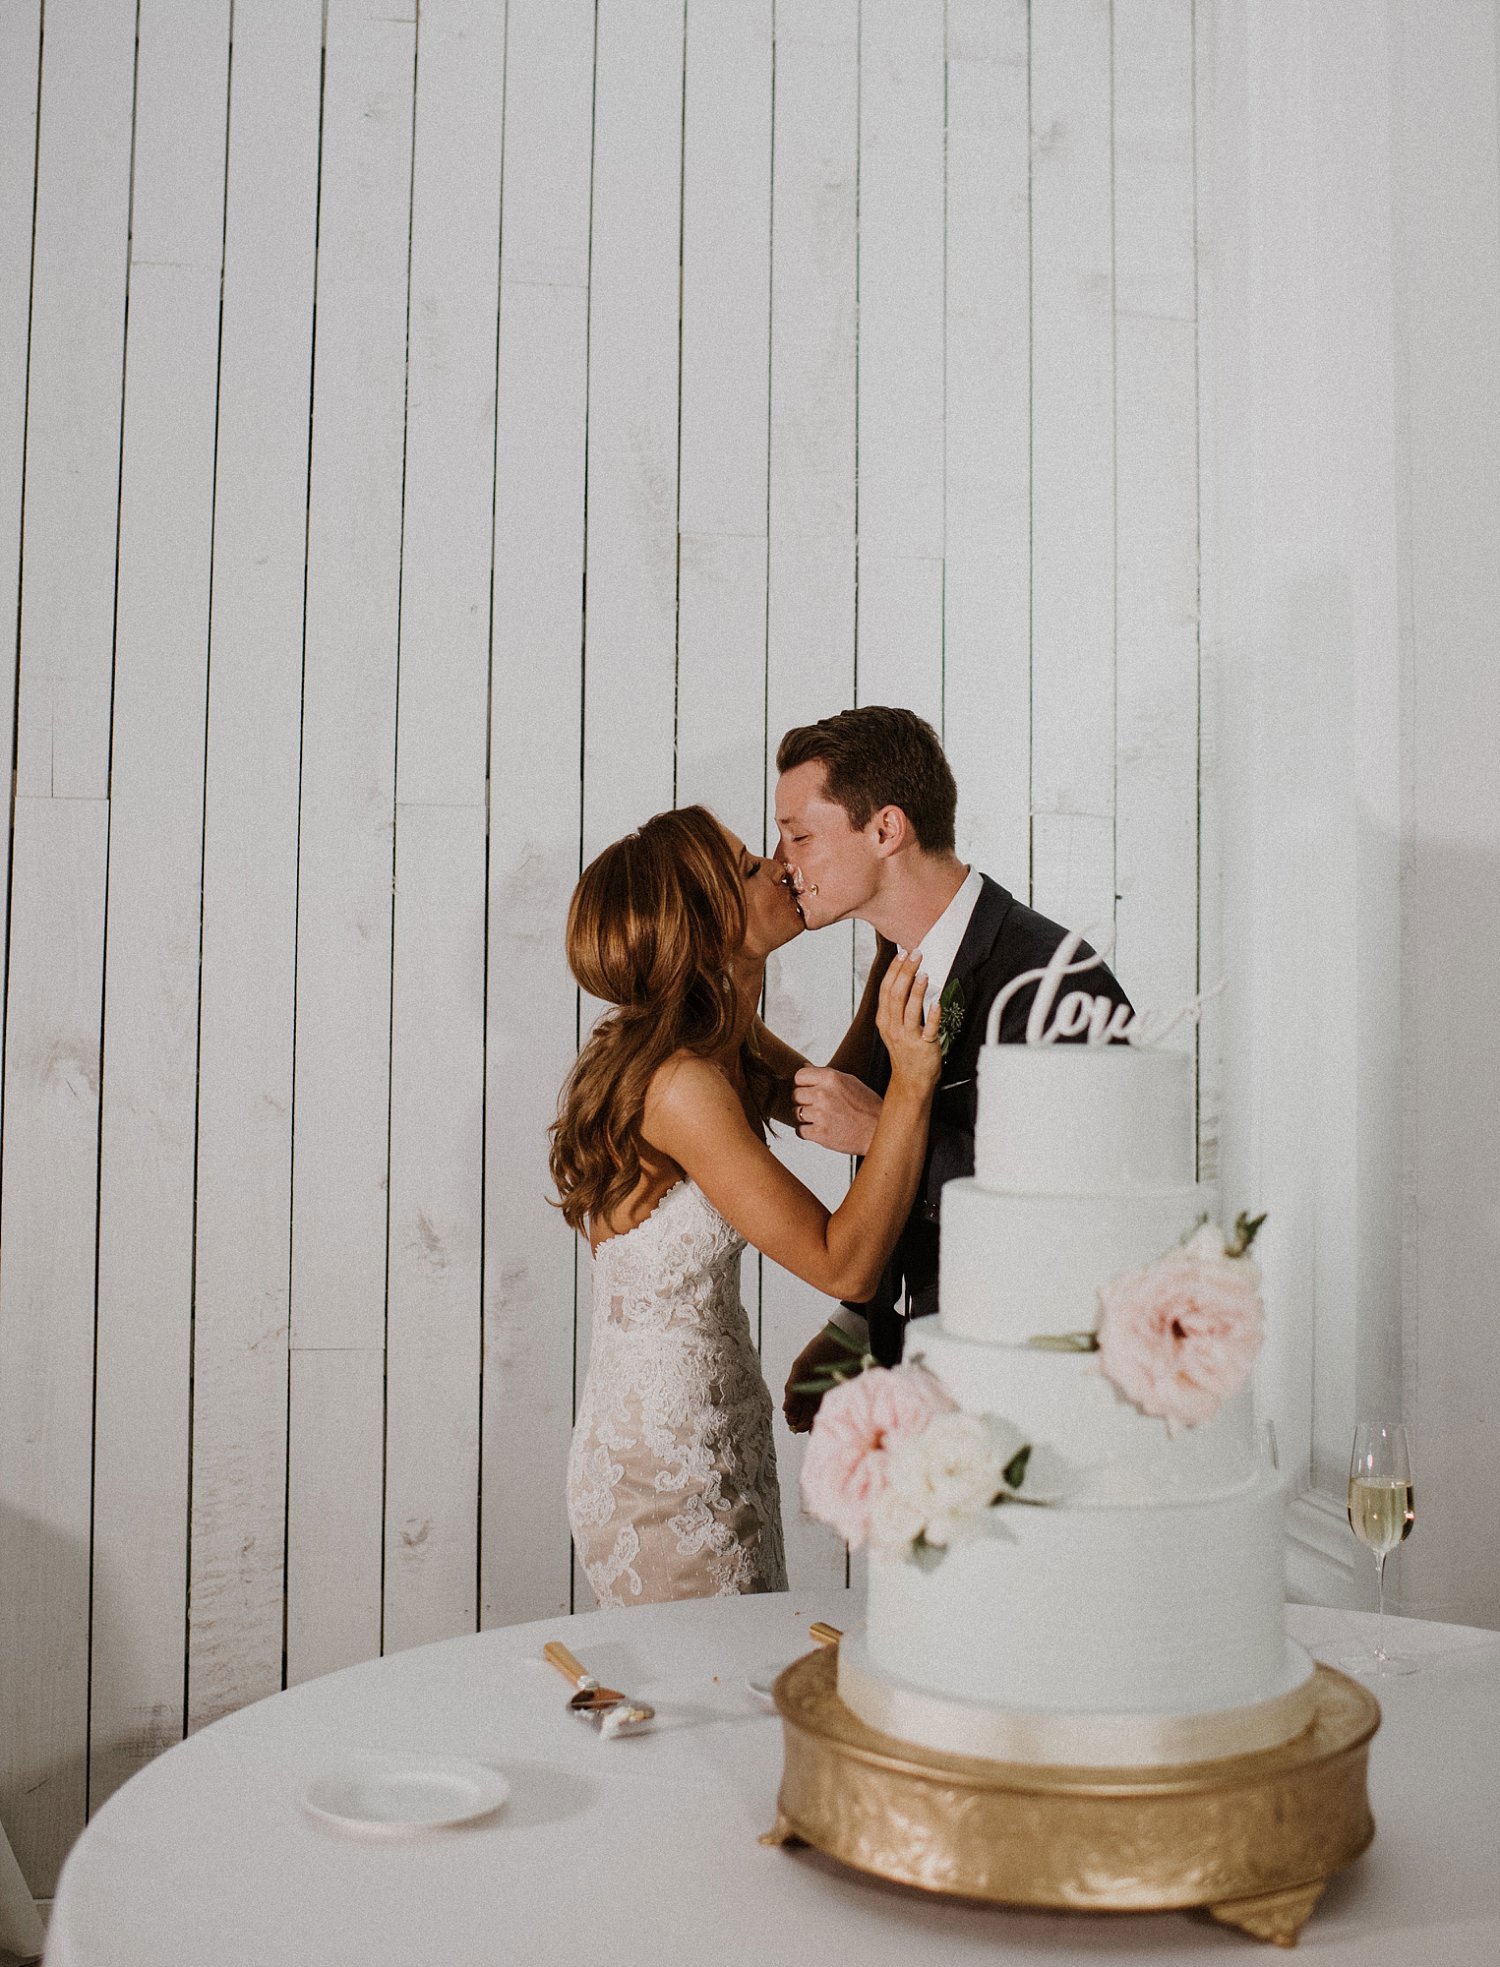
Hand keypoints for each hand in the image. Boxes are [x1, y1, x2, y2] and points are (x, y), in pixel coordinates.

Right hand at [783, 1328, 856, 1432]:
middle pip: (804, 1416)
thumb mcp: (800, 1366)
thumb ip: (792, 1387)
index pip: (793, 1410)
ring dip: (812, 1424)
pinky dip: (826, 1417)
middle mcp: (812, 1395)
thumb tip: (785, 1409)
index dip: (791, 1417)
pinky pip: (832, 1411)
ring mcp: (826, 1396)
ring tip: (810, 1426)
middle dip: (801, 1424)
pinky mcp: (840, 1395)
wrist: (842, 1339)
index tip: (791, 1421)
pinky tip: (822, 1420)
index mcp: (801, 1388)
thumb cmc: (818, 1350)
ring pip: (817, 1417)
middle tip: (799, 1426)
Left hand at [791, 1066, 882, 1154]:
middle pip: (795, 1095)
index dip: (802, 1084)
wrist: (880, 1131)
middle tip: (816, 1107)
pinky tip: (820, 1129)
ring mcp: (820, 1115)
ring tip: (820, 1119)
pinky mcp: (820, 1133)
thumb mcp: (850, 1082)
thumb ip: (826, 1074)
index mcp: (831, 1078)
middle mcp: (823, 1094)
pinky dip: (807, 1132)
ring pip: (795, 1113)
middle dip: (803, 1101)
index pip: (799, 1076)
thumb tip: (805, 1067)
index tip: (808, 1090)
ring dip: (805, 1117)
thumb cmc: (867, 1106)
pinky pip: (800, 1131)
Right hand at [875, 952, 941, 1094]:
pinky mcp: (924, 1046)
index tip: (902, 954)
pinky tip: (936, 1003)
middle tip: (915, 955)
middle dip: (905, 972)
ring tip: (922, 974)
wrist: (910, 1080)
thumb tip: (906, 978)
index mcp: (884, 1020)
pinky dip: (932, 1016)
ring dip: (916, 990)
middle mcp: (893, 1027)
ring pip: (909, 1010)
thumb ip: (897, 1006)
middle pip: (896, 995)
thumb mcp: (893, 1027)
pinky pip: (928, 1030)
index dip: (894, 970)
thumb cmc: (905, 1051)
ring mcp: (908, 1037)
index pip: (886, 990)